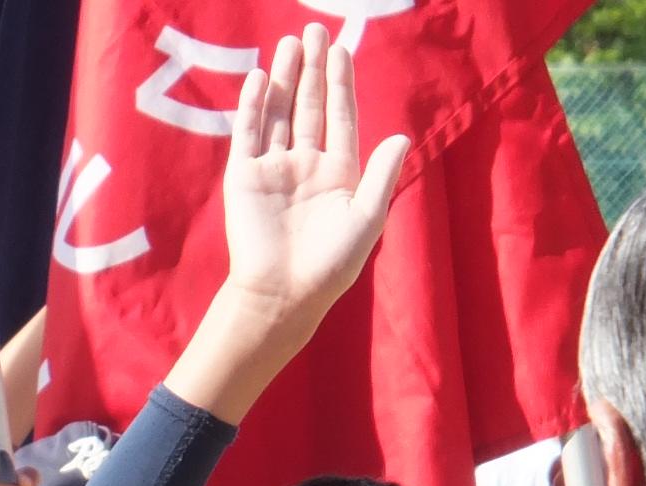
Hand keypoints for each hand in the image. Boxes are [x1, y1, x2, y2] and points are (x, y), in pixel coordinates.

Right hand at [208, 27, 409, 363]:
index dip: (340, 84)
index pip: (340, 117)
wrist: (283, 294)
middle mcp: (304, 165)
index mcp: (337, 173)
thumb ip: (382, 176)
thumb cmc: (329, 265)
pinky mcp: (244, 178)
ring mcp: (273, 170)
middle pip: (308, 107)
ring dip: (284, 79)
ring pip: (279, 113)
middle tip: (313, 31)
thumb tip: (401, 137)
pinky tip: (261, 78)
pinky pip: (249, 134)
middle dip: (312, 69)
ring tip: (289, 43)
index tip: (341, 50)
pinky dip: (254, 106)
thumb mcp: (366, 218)